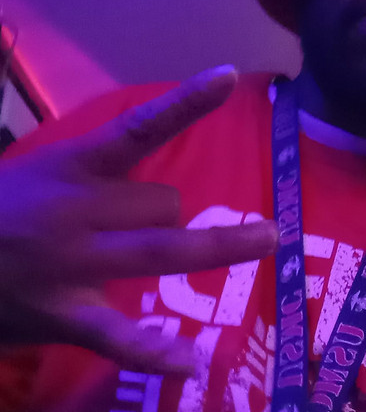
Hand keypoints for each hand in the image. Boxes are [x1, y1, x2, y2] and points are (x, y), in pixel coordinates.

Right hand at [0, 66, 277, 373]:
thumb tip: (123, 107)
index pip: (140, 127)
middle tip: (152, 217)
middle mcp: (79, 211)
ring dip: (211, 244)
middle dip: (169, 209)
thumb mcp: (42, 164)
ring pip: (162, 248)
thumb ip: (96, 151)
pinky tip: (192, 362)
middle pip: (165, 201)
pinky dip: (154, 350)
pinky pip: (118, 335)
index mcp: (72, 167)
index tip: (230, 76)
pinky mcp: (66, 316)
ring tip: (265, 238)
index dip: (186, 101)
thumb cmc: (0, 208)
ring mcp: (75, 266)